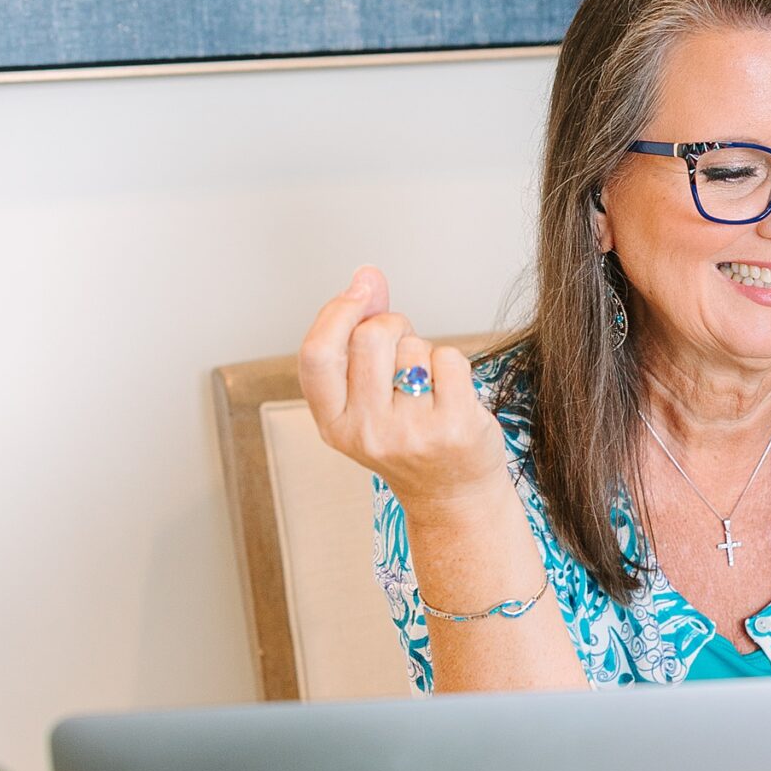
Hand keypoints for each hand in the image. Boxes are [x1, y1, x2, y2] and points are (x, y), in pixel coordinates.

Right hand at [297, 267, 508, 512]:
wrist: (452, 494)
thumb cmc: (408, 437)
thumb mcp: (367, 396)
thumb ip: (359, 334)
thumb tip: (365, 277)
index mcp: (333, 424)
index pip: (316, 355)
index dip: (336, 312)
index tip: (360, 290)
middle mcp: (366, 432)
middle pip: (370, 336)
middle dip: (393, 324)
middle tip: (404, 346)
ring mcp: (410, 434)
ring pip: (414, 346)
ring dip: (424, 351)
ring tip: (428, 385)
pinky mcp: (453, 427)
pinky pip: (449, 358)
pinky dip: (453, 364)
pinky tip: (451, 394)